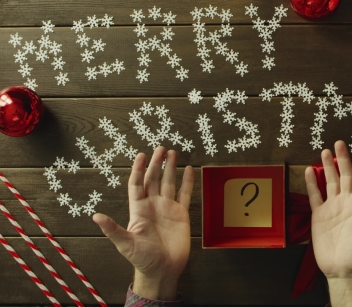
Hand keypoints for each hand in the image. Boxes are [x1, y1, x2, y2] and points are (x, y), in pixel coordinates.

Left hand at [93, 146, 193, 300]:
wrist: (163, 270)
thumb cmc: (142, 258)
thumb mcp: (125, 244)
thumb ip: (112, 229)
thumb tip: (96, 216)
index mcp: (138, 210)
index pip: (138, 184)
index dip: (139, 170)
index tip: (142, 155)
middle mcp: (153, 205)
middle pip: (153, 179)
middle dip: (157, 164)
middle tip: (161, 148)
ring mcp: (168, 208)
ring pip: (169, 183)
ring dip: (171, 168)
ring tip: (173, 153)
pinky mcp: (181, 214)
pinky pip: (185, 195)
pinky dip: (187, 182)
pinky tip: (189, 170)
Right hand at [305, 141, 351, 306]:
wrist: (342, 270)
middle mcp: (347, 203)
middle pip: (345, 176)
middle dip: (342, 159)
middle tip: (339, 143)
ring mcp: (332, 208)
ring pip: (330, 182)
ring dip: (327, 167)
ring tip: (324, 151)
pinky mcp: (319, 215)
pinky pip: (315, 195)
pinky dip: (312, 183)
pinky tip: (310, 171)